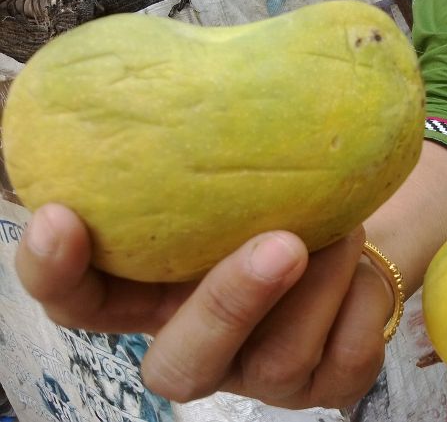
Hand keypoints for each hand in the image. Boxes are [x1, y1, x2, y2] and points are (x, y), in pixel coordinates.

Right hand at [16, 203, 393, 408]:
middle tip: (280, 244)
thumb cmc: (274, 202)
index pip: (82, 308)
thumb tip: (192, 85)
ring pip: (282, 359)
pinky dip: (363, 296)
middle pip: (181, 368)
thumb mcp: (230, 187)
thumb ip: (200, 171)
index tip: (60, 216)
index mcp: (156, 303)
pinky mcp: (330, 386)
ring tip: (344, 228)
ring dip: (322, 283)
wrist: (349, 239)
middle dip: (230, 305)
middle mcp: (204, 350)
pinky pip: (350, 355)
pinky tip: (364, 262)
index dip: (57, 276)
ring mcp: (266, 379)